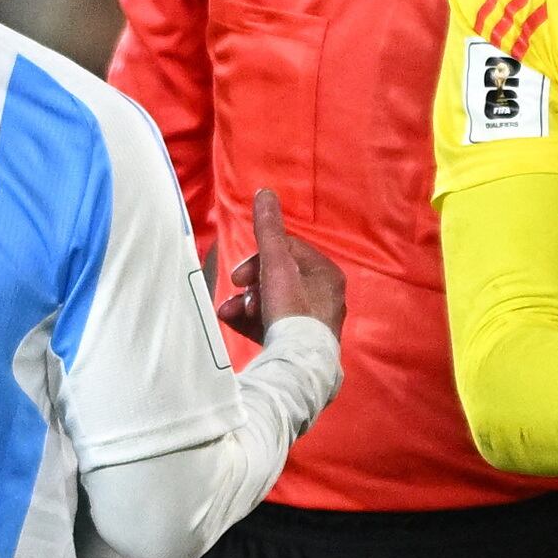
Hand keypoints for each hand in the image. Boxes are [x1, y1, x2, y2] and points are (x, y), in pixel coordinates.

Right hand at [217, 189, 347, 340]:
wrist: (296, 365)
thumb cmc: (291, 310)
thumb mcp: (275, 264)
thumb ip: (268, 229)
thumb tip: (265, 192)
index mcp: (326, 274)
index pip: (288, 252)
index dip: (259, 258)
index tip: (239, 273)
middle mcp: (325, 297)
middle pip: (278, 278)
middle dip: (250, 284)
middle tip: (237, 291)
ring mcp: (313, 323)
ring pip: (272, 302)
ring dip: (245, 303)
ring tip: (231, 311)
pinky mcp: (299, 344)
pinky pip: (272, 324)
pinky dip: (251, 321)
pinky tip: (233, 321)